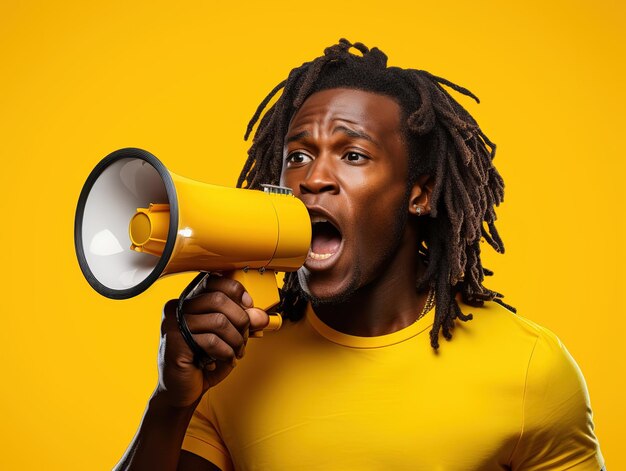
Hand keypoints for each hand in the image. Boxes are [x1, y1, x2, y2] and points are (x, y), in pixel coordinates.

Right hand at [156, 275, 268, 407]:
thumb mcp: (228, 337)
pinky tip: (225, 359)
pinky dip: (226, 352)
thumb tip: (261, 315)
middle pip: (219, 300)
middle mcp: (178, 308)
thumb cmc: (202, 360)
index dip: (237, 291)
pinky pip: (211, 341)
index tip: (249, 306)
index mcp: (189, 301)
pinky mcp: (175, 343)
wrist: (182, 390)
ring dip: (236, 340)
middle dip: (240, 320)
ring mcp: (173, 325)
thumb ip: (242, 323)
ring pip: (219, 321)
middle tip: (244, 336)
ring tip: (236, 351)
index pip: (215, 281)